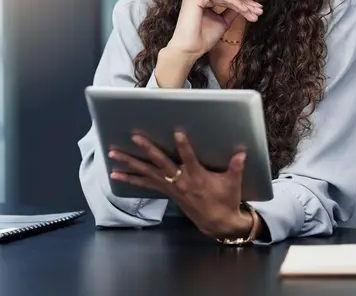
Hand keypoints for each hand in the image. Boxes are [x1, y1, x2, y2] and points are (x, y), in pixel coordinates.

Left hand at [108, 131, 257, 240]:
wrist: (217, 223)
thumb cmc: (226, 199)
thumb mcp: (233, 183)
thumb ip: (236, 166)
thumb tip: (242, 152)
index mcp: (197, 177)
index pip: (189, 158)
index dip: (184, 146)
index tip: (177, 132)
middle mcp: (180, 181)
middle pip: (161, 163)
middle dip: (148, 149)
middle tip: (135, 137)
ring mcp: (171, 187)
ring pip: (147, 173)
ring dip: (130, 163)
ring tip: (113, 154)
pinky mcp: (167, 192)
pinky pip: (145, 184)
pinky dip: (130, 179)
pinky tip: (116, 174)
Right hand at [167, 0, 262, 58]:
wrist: (190, 50)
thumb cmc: (202, 38)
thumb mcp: (222, 22)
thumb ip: (232, 11)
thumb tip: (246, 3)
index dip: (242, 4)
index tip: (256, 11)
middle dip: (245, 4)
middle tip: (260, 10)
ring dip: (243, 5)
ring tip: (255, 13)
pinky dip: (235, 3)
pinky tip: (245, 11)